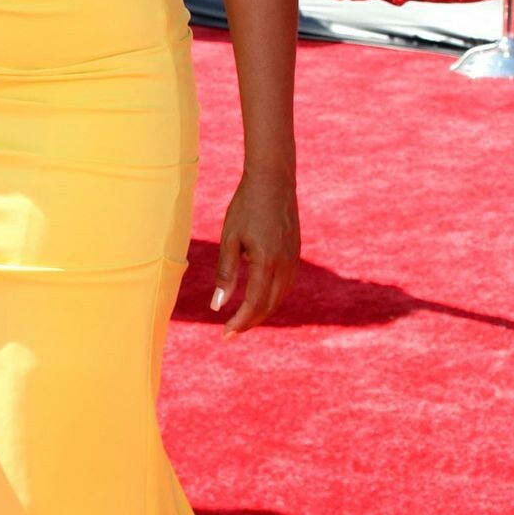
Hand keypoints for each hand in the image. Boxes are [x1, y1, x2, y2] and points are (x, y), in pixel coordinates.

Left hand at [211, 170, 300, 337]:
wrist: (273, 180)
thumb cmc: (246, 207)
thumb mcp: (229, 240)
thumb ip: (225, 274)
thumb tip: (218, 306)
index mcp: (266, 262)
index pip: (254, 304)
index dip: (240, 322)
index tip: (225, 334)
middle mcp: (285, 264)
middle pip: (269, 306)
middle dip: (250, 322)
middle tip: (230, 332)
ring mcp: (294, 259)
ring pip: (280, 297)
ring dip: (262, 311)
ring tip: (243, 318)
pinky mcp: (296, 253)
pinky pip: (286, 284)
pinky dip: (272, 297)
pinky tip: (259, 297)